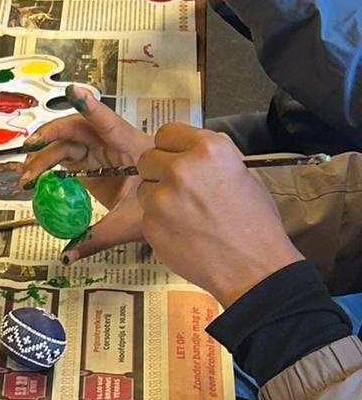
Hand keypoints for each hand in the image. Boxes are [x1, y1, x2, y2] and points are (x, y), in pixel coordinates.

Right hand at [19, 87, 151, 257]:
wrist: (169, 208)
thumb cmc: (156, 206)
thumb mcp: (127, 224)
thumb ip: (95, 239)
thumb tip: (66, 256)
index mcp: (131, 149)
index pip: (108, 124)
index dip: (91, 108)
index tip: (74, 91)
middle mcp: (112, 144)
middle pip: (77, 129)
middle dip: (50, 136)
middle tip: (30, 150)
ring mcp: (100, 152)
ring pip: (67, 144)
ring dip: (43, 155)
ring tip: (27, 176)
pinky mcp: (91, 162)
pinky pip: (65, 157)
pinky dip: (47, 165)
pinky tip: (33, 178)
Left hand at [136, 124, 301, 304]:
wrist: (252, 267)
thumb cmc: (256, 223)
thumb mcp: (245, 174)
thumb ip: (214, 157)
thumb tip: (194, 150)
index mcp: (208, 149)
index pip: (167, 132)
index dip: (171, 147)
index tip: (176, 158)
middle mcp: (181, 169)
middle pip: (147, 158)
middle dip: (158, 170)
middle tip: (177, 188)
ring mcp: (162, 198)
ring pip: (143, 188)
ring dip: (156, 197)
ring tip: (184, 214)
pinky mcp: (150, 225)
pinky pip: (146, 215)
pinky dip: (159, 222)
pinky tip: (182, 231)